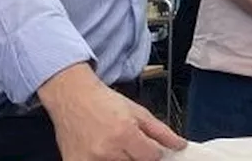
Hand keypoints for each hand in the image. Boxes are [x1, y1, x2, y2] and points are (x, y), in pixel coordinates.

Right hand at [38, 64, 186, 160]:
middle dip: (138, 155)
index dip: (154, 151)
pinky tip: (102, 150)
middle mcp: (107, 150)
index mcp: (124, 134)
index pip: (152, 157)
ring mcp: (90, 160)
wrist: (72, 97)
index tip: (150, 147)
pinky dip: (106, 160)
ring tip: (115, 144)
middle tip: (130, 143)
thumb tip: (179, 145)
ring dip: (122, 158)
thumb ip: (160, 131)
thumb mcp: (137, 111)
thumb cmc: (103, 101)